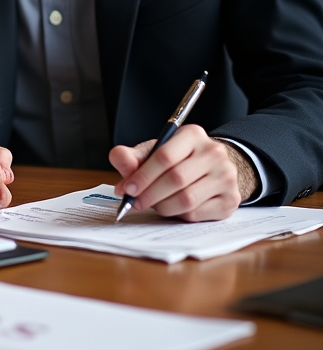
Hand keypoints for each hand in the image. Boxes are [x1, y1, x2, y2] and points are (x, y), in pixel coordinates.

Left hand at [109, 125, 256, 220]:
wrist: (212, 168)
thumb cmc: (178, 160)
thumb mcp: (154, 152)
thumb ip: (133, 156)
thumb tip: (118, 157)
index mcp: (192, 135)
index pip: (164, 156)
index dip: (143, 175)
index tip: (128, 188)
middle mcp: (214, 153)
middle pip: (176, 179)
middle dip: (150, 194)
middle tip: (135, 202)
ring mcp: (226, 177)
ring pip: (187, 199)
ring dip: (163, 206)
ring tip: (153, 204)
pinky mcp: (231, 200)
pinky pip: (198, 213)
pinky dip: (179, 215)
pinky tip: (174, 208)